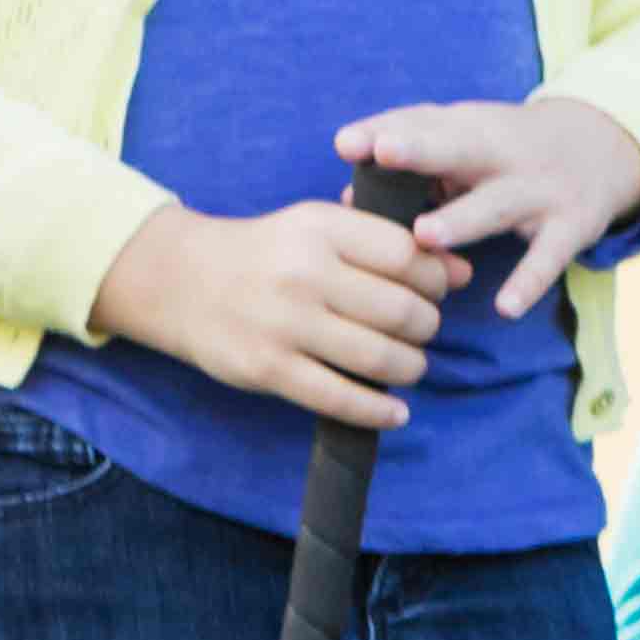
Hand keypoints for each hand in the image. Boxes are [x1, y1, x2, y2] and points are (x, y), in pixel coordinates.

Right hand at [93, 190, 441, 430]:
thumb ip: (387, 245)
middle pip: (402, 312)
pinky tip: (395, 411)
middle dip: (427, 327)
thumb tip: (463, 272)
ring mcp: (284, 324)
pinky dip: (379, 411)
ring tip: (408, 365)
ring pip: (381, 358)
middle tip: (419, 331)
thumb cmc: (267, 254)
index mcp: (320, 228)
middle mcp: (304, 273)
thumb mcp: (318, 228)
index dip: (436, 280)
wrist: (176, 278)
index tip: (434, 291)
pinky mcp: (266, 368)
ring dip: (411, 368)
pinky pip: (341, 399)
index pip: (408, 256)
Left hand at [336, 94, 639, 313]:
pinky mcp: (572, 226)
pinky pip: (547, 259)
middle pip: (459, 148)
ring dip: (461, 220)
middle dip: (421, 150)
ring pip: (495, 206)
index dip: (385, 132)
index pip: (422, 124)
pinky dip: (528, 283)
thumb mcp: (467, 141)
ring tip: (423, 235)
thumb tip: (345, 202)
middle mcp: (504, 153)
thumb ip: (409, 166)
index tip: (347, 143)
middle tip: (383, 152)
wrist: (604, 147)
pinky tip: (505, 307)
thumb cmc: (506, 149)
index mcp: (470, 128)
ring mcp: (540, 189)